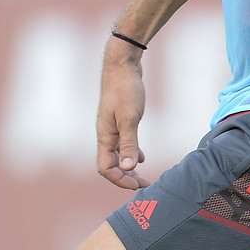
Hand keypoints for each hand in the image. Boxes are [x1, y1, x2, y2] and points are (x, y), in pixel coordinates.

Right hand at [96, 42, 149, 189]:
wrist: (122, 65)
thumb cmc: (125, 89)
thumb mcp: (130, 118)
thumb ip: (130, 143)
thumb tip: (130, 168)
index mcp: (104, 136)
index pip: (105, 168)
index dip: (120, 180)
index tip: (138, 185)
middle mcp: (105, 134)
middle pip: (111, 165)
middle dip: (126, 177)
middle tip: (144, 185)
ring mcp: (111, 127)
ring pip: (117, 155)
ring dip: (129, 167)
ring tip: (143, 176)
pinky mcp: (119, 120)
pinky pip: (122, 144)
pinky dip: (131, 153)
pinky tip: (141, 157)